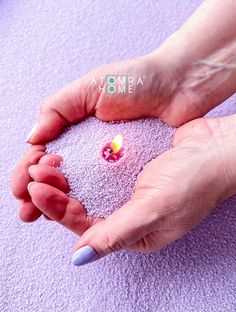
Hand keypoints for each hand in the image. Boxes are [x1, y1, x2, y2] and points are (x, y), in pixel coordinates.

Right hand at [11, 49, 202, 221]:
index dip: (29, 171)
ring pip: (77, 187)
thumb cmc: (136, 81)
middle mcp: (89, 148)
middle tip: (27, 210)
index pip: (43, 153)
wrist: (179, 86)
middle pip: (57, 175)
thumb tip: (32, 138)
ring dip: (57, 202)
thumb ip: (58, 108)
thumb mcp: (91, 86)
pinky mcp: (128, 172)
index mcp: (75, 128)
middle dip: (38, 192)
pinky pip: (105, 191)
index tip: (21, 187)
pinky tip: (75, 213)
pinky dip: (87, 202)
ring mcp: (108, 163)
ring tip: (41, 216)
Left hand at [24, 114, 235, 265]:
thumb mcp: (156, 209)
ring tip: (45, 163)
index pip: (85, 227)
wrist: (216, 149)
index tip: (36, 189)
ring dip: (65, 179)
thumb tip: (81, 258)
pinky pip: (98, 172)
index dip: (58, 210)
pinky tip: (66, 157)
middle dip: (55, 193)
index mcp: (133, 232)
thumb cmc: (195, 181)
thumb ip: (117, 233)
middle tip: (34, 173)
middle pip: (81, 209)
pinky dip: (81, 166)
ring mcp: (127, 192)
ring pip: (87, 190)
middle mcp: (127, 214)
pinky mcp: (129, 172)